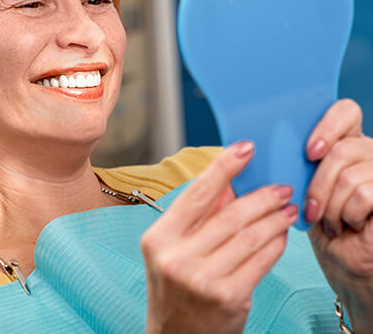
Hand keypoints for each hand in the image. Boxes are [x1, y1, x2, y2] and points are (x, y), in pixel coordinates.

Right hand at [141, 142, 296, 333]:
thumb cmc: (175, 288)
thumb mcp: (174, 248)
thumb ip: (199, 216)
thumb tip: (232, 185)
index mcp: (159, 237)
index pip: (196, 194)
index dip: (223, 167)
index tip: (245, 148)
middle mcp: (177, 257)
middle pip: (229, 215)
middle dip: (261, 197)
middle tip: (280, 187)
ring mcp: (203, 279)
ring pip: (250, 236)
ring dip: (274, 219)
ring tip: (287, 209)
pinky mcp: (229, 298)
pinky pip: (261, 261)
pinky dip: (276, 244)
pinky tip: (281, 235)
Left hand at [305, 99, 372, 332]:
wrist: (344, 263)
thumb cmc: (319, 222)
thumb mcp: (301, 184)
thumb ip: (291, 158)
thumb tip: (251, 142)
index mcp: (346, 140)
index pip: (345, 110)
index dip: (328, 126)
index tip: (308, 152)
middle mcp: (369, 152)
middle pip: (343, 149)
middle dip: (319, 184)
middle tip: (311, 208)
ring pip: (351, 175)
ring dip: (332, 206)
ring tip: (330, 220)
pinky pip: (365, 195)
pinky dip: (349, 216)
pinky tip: (347, 226)